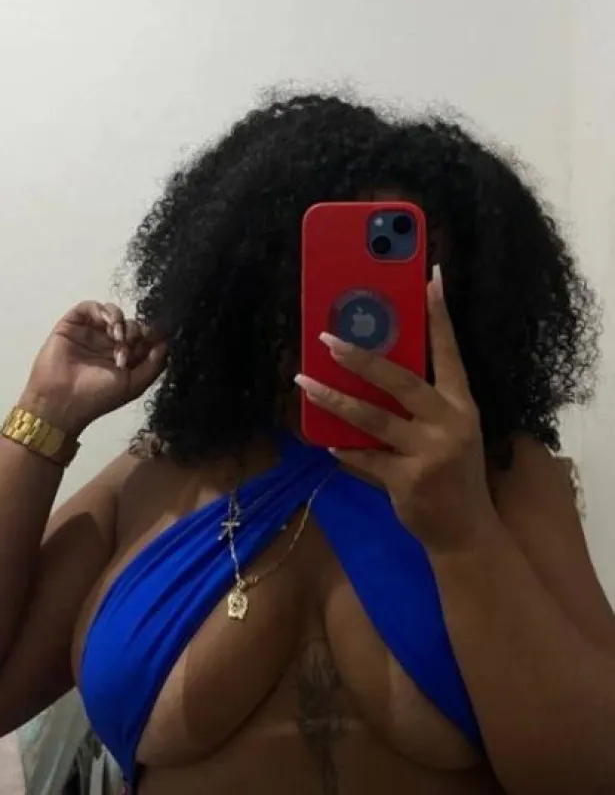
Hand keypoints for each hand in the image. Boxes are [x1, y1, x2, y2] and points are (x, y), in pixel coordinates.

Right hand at [22, 302, 165, 434]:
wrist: (62, 402)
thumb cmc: (98, 398)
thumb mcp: (134, 385)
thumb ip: (154, 364)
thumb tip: (166, 343)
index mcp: (125, 359)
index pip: (144, 339)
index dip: (151, 336)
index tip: (156, 339)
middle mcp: (109, 344)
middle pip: (132, 325)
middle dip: (135, 334)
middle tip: (128, 349)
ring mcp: (91, 333)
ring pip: (114, 314)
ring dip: (122, 322)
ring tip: (119, 338)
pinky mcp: (73, 324)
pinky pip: (91, 307)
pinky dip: (104, 311)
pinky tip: (110, 325)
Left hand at [295, 269, 496, 553]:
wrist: (466, 531)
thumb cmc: (455, 473)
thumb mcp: (450, 432)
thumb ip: (420, 405)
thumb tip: (372, 371)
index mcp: (461, 405)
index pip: (450, 353)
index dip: (439, 316)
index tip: (430, 278)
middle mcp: (449, 424)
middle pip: (400, 380)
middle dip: (361, 357)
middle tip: (328, 338)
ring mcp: (429, 453)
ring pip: (372, 418)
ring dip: (334, 398)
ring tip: (304, 382)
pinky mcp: (408, 481)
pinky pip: (364, 458)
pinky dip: (343, 449)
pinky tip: (323, 440)